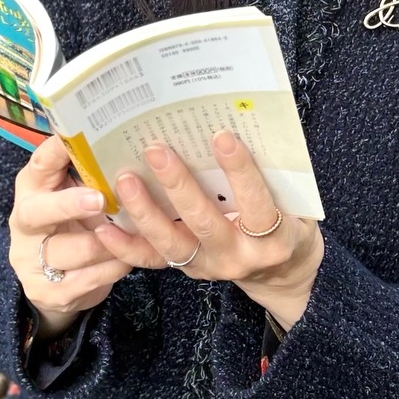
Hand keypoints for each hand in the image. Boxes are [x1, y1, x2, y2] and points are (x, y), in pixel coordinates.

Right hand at [8, 134, 126, 336]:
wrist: (54, 282)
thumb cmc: (73, 225)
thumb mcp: (74, 195)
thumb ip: (89, 174)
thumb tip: (126, 140)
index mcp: (31, 190)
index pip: (38, 165)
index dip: (56, 152)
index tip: (78, 142)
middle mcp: (24, 224)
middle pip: (38, 212)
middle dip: (69, 205)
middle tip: (100, 199)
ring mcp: (32, 261)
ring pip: (73, 250)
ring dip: (109, 242)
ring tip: (133, 234)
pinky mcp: (48, 292)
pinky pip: (90, 279)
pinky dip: (114, 267)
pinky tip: (128, 259)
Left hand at [92, 129, 322, 306]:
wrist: (281, 274)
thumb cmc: (288, 224)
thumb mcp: (295, 204)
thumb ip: (272, 176)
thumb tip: (239, 125)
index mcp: (273, 238)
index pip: (256, 203)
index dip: (240, 171)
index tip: (221, 136)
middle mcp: (238, 257)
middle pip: (205, 222)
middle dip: (178, 185)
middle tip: (157, 150)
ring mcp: (208, 267)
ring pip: (171, 242)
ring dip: (145, 210)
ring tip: (125, 178)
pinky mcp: (187, 271)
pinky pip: (152, 261)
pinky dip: (126, 246)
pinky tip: (104, 225)